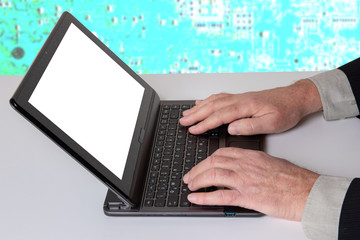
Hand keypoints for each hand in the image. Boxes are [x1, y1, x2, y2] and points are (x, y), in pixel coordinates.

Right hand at [180, 79, 321, 134]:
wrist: (295, 98)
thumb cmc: (285, 111)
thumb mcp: (272, 123)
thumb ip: (250, 126)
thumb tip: (232, 128)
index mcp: (245, 106)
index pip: (220, 116)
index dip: (204, 123)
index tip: (193, 129)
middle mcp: (240, 99)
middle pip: (212, 106)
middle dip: (195, 115)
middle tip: (182, 121)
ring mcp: (239, 97)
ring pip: (214, 101)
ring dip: (199, 107)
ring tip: (187, 114)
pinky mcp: (241, 98)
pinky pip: (220, 97)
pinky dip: (208, 100)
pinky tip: (202, 103)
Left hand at [183, 148, 318, 220]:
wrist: (308, 192)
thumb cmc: (294, 179)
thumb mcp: (271, 162)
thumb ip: (254, 163)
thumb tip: (242, 166)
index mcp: (251, 156)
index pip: (222, 153)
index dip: (208, 159)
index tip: (201, 164)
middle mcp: (245, 165)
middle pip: (213, 162)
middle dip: (197, 169)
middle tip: (190, 176)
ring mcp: (245, 180)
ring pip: (213, 175)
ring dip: (197, 180)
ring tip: (190, 185)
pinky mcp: (248, 197)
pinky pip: (220, 196)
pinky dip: (204, 197)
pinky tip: (195, 198)